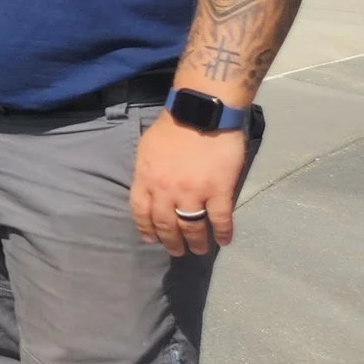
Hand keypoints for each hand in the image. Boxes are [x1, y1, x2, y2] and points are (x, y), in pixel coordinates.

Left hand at [129, 112, 247, 255]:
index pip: (140, 211)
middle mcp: (166, 191)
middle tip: (176, 251)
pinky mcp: (218, 191)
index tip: (151, 239)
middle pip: (165, 224)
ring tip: (198, 250)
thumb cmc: (173, 126)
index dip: (145, 228)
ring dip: (195, 242)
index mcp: (146, 179)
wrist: (201, 112)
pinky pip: (219, 219)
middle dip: (170, 242)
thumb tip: (149, 186)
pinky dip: (222, 233)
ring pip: (191, 227)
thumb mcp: (147, 149)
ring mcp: (193, 193)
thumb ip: (147, 171)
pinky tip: (223, 241)